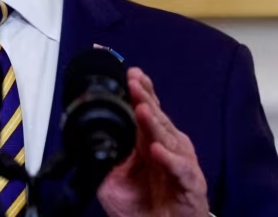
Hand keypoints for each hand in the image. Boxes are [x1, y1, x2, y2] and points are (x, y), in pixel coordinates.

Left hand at [97, 68, 208, 216]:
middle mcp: (167, 148)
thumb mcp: (113, 181)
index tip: (132, 75)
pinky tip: (157, 150)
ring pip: (168, 138)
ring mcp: (180, 164)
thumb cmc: (143, 206)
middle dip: (145, 99)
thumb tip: (86, 140)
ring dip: (154, 123)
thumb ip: (103, 159)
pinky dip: (169, 160)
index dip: (142, 92)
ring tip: (141, 109)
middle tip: (134, 82)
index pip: (147, 110)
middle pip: (157, 118)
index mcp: (150, 142)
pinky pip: (181, 169)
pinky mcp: (190, 184)